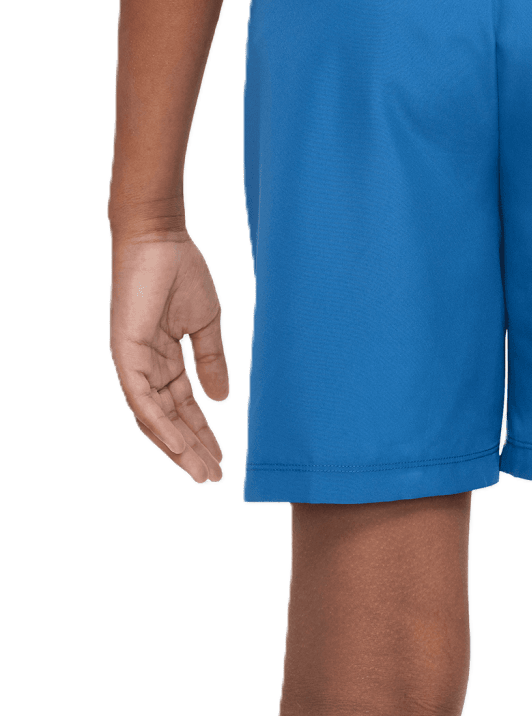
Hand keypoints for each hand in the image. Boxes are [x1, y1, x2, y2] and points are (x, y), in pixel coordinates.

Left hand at [109, 232, 228, 483]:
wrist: (162, 239)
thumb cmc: (182, 272)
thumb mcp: (207, 324)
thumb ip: (212, 361)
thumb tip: (222, 399)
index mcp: (163, 359)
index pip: (182, 407)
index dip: (202, 433)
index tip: (222, 459)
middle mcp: (143, 367)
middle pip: (167, 420)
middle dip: (191, 449)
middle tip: (212, 477)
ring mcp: (132, 362)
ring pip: (153, 418)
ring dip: (178, 446)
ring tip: (201, 470)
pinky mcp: (125, 353)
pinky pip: (141, 399)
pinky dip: (159, 425)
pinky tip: (177, 445)